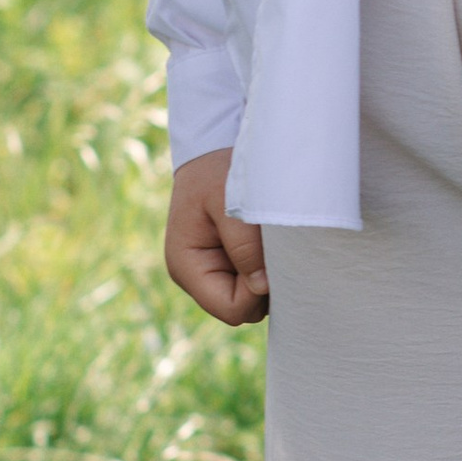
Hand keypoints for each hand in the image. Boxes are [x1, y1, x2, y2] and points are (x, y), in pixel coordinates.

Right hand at [165, 149, 269, 324]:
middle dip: (265, 285)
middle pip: (244, 310)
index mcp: (187, 266)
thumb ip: (244, 246)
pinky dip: (269, 266)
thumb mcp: (229, 202)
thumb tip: (262, 288)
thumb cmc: (218, 172)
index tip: (271, 259)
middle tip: (275, 247)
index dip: (257, 292)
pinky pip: (256, 281)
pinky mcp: (229, 264)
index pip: (231, 308)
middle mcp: (197, 276)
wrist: (213, 151)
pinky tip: (268, 241)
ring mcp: (213, 272)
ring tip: (269, 238)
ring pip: (253, 299)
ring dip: (269, 274)